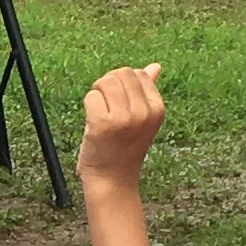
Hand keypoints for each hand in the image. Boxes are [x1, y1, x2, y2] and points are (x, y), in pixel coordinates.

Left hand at [80, 65, 165, 187]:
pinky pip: (91, 96)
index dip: (122, 83)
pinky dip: (88, 106)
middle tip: (106, 106)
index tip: (119, 103)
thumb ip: (148, 90)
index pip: (138, 73)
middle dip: (108, 84)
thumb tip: (155, 66)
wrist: (113, 179)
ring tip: (100, 112)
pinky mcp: (103, 123)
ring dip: (97, 94)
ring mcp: (124, 118)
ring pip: (105, 82)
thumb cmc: (124, 147)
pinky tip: (93, 123)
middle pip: (121, 74)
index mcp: (157, 108)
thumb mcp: (142, 118)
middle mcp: (144, 112)